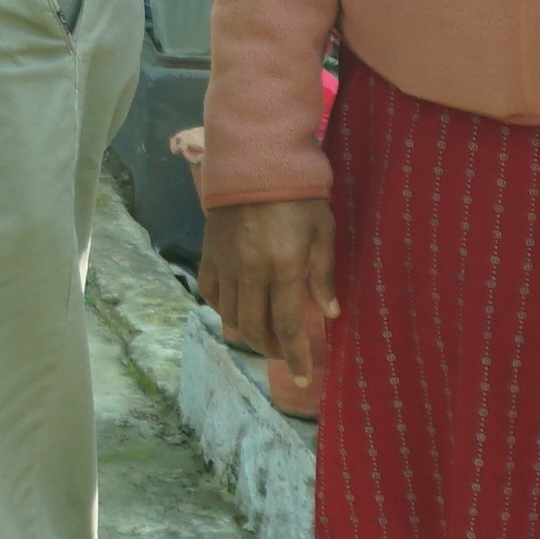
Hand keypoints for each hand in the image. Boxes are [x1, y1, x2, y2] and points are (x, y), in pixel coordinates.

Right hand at [199, 196, 335, 380]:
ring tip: (265, 337)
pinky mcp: (210, 253)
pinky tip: (237, 312)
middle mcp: (251, 271)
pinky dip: (223, 310)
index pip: (287, 325)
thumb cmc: (300, 195)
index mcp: (283, 266)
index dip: (295, 356)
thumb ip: (323, 274)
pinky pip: (212, 293)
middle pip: (255, 327)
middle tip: (287, 353)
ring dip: (248, 334)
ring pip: (231, 316)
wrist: (256, 161)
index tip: (303, 377)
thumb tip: (329, 313)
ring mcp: (226, 263)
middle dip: (272, 349)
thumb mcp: (324, 230)